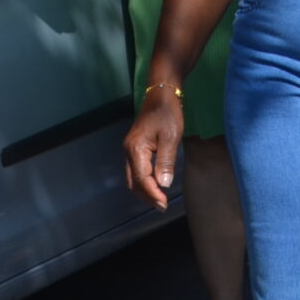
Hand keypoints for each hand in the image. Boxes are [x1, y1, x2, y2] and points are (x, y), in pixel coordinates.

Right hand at [124, 92, 182, 208]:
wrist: (161, 93)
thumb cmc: (168, 112)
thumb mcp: (170, 136)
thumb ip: (165, 161)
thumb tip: (163, 184)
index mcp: (135, 149)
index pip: (141, 179)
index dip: (152, 193)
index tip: (164, 204)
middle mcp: (128, 151)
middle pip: (133, 182)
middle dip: (146, 196)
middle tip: (162, 206)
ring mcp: (130, 149)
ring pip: (132, 177)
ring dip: (144, 190)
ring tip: (159, 200)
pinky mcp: (136, 147)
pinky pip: (136, 170)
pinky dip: (144, 181)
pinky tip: (155, 185)